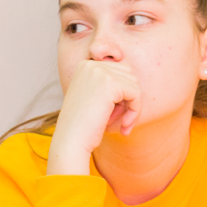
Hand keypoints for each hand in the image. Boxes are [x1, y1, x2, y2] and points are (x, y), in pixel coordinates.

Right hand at [47, 60, 142, 174]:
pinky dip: (135, 111)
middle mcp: (91, 65)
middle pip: (128, 75)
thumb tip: (134, 79)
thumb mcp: (95, 100)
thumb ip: (111, 87)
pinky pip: (136, 93)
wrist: (70, 141)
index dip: (122, 95)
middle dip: (129, 98)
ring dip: (133, 105)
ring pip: (134, 84)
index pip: (118, 71)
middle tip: (122, 120)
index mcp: (85, 66)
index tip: (118, 115)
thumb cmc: (83, 126)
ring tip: (122, 123)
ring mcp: (100, 72)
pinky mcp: (111, 83)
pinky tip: (124, 125)